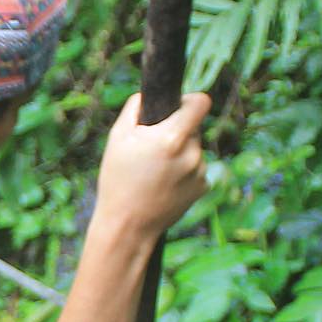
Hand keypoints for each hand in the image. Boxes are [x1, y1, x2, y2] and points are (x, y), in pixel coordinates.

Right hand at [94, 90, 210, 239]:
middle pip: (193, 127)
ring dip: (180, 153)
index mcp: (172, 137)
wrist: (127, 226)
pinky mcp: (203, 187)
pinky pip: (196, 168)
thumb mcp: (117, 138)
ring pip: (194, 148)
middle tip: (152, 150)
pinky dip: (183, 172)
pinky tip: (164, 185)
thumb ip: (135, 107)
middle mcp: (192, 153)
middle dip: (177, 131)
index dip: (189, 101)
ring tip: (155, 172)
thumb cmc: (118, 180)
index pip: (200, 102)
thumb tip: (148, 94)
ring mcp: (200, 172)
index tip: (179, 107)